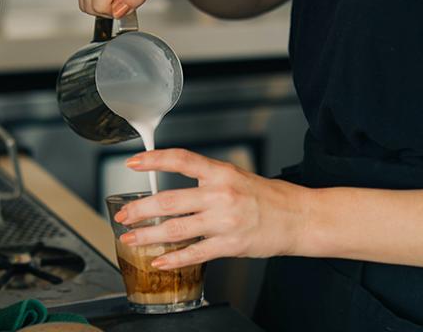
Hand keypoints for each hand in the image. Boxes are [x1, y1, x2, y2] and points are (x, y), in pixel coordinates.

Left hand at [115, 148, 310, 269]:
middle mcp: (221, 194)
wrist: (298, 217)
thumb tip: (176, 189)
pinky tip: (160, 261)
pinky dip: (174, 259)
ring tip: (131, 239)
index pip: (181, 160)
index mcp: (221, 172)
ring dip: (148, 236)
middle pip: (169, 201)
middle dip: (140, 210)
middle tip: (123, 215)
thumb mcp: (236, 177)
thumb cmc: (268, 198)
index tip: (133, 162)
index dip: (154, 160)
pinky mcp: (230, 244)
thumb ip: (207, 181)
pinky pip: (195, 253)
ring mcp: (225, 221)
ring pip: (176, 230)